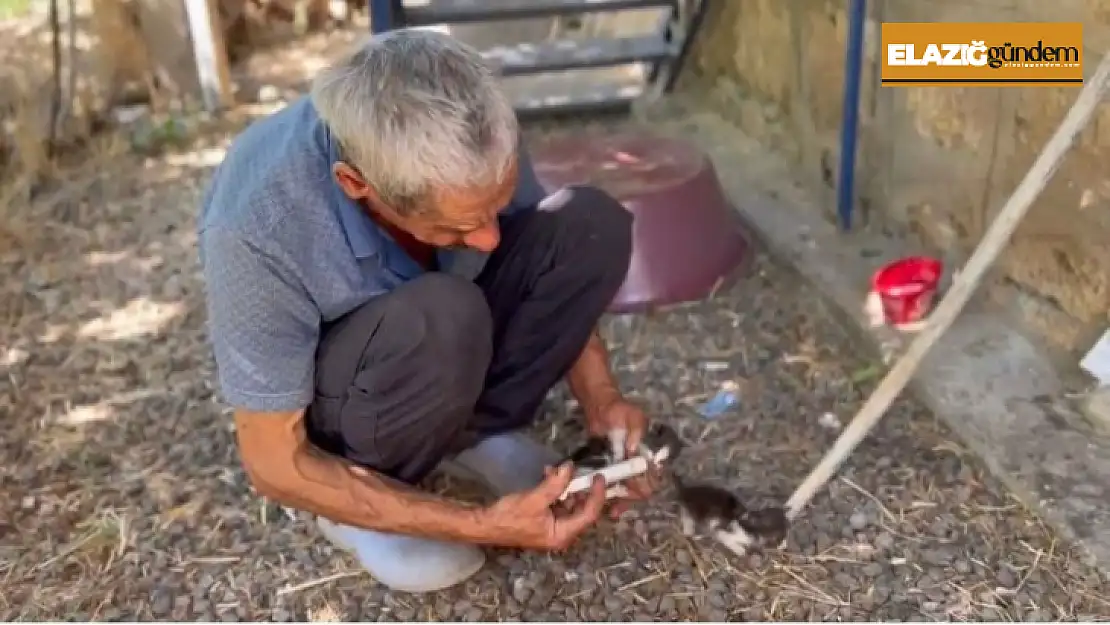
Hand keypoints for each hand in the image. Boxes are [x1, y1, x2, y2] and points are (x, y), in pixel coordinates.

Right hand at [479, 462, 605, 550]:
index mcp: (562, 535)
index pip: (589, 514)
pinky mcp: (545, 521)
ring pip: (569, 504)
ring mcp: (553, 528)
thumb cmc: (509, 517)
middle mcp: (561, 534)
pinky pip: (558, 504)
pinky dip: (555, 490)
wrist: (486, 524)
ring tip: (555, 471)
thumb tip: (570, 467)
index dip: (597, 495)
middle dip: (580, 488)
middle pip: (581, 510)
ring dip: (565, 487)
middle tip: (580, 471)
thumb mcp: (535, 499)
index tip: (599, 477)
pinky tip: (547, 476)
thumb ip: (555, 484)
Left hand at [587, 397, 660, 517]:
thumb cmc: (620, 411)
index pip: (653, 475)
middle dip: (630, 497)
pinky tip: (604, 507)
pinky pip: (613, 487)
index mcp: (650, 453)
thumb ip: (637, 431)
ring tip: (610, 511)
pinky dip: (610, 497)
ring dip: (621, 501)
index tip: (635, 489)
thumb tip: (633, 450)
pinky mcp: (611, 470)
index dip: (645, 484)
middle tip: (617, 505)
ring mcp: (625, 468)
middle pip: (641, 488)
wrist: (600, 408)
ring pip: (627, 491)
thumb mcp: (633, 416)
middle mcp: (640, 464)